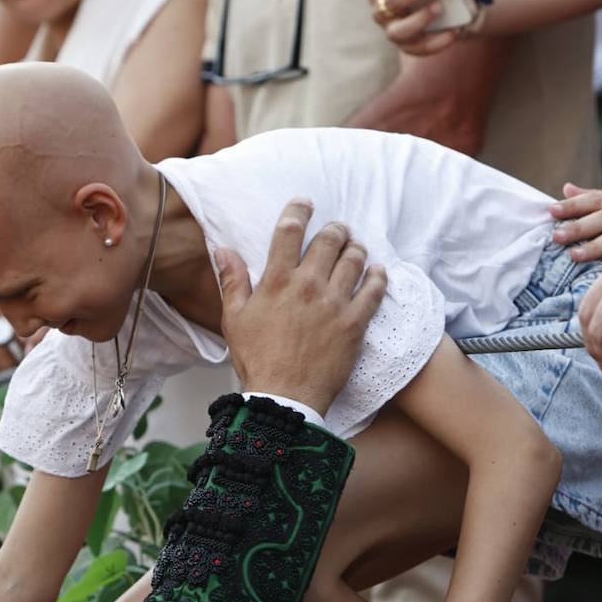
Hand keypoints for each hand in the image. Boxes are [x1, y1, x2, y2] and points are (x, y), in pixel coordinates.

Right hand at [217, 199, 386, 414]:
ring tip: (355, 248)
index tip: (305, 203)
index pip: (290, 231)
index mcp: (276, 280)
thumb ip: (232, 280)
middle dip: (334, 229)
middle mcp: (308, 285)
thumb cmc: (256, 359)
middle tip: (337, 230)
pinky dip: (378, 276)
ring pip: (354, 259)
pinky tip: (377, 271)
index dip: (298, 210)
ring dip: (356, 248)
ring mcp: (334, 303)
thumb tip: (223, 249)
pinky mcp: (354, 323)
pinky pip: (374, 290)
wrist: (284, 398)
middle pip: (329, 240)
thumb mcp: (234, 319)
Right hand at [363, 0, 474, 56]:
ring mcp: (391, 30)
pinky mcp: (408, 47)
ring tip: (441, 7)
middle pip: (392, 0)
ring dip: (422, 18)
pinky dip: (439, 40)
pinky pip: (420, 47)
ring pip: (400, 30)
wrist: (439, 6)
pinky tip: (456, 30)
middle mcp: (379, 9)